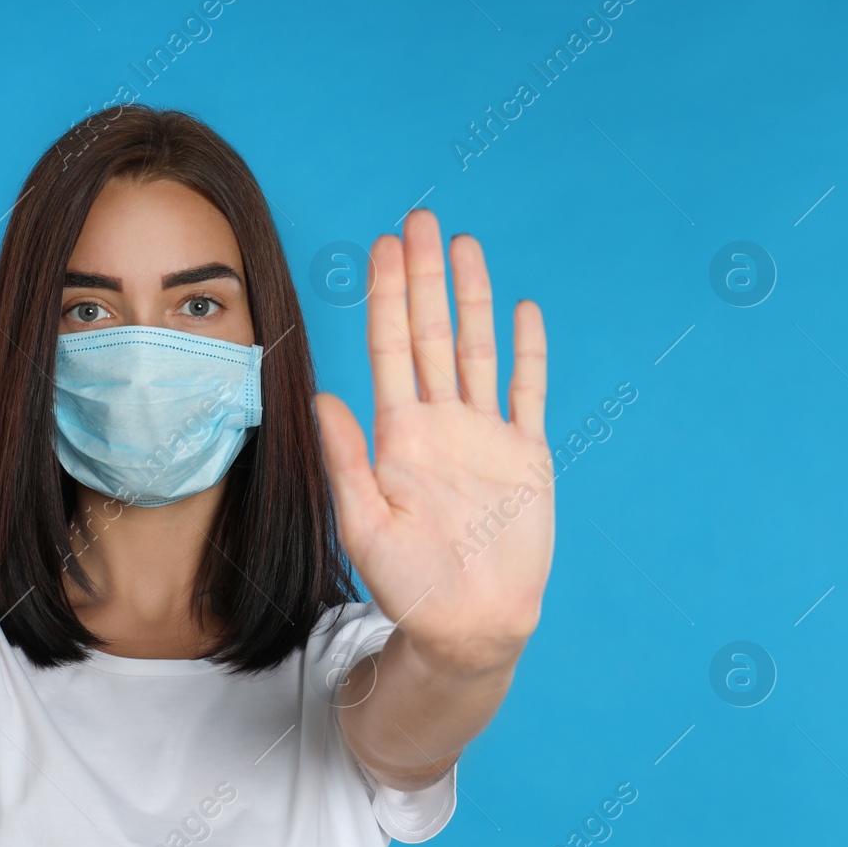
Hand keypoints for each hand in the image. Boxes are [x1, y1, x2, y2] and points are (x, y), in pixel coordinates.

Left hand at [315, 209, 554, 675]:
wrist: (469, 626)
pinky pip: (528, 393)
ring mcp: (486, 436)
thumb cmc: (409, 586)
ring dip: (472, 298)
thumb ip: (345, 461)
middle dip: (423, 277)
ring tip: (464, 246)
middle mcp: (441, 424)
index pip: (390, 348)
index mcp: (400, 435)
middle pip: (432, 333)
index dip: (386, 296)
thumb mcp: (364, 525)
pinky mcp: (526, 457)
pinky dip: (528, 353)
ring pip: (478, 350)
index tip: (379, 246)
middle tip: (418, 220)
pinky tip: (523, 310)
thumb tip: (319, 398)